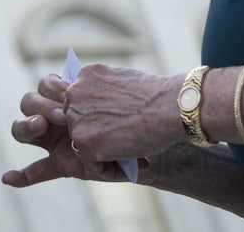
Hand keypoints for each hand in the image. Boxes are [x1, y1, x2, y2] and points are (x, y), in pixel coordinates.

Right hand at [1, 73, 135, 186]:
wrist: (154, 137)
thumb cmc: (138, 113)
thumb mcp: (116, 99)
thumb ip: (92, 91)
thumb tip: (78, 79)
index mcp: (69, 94)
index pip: (48, 85)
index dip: (52, 88)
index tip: (64, 90)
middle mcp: (57, 116)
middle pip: (30, 101)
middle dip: (40, 105)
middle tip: (61, 114)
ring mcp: (56, 141)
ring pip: (24, 129)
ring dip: (28, 126)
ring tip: (40, 127)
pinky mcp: (62, 164)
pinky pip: (37, 170)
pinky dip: (21, 176)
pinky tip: (9, 178)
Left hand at [63, 64, 180, 161]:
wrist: (169, 107)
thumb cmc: (155, 95)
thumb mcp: (122, 79)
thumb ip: (104, 89)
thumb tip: (101, 104)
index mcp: (85, 75)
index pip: (80, 101)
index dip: (96, 116)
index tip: (112, 125)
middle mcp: (74, 93)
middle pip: (77, 121)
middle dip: (94, 133)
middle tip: (116, 144)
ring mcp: (76, 117)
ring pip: (82, 142)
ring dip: (99, 152)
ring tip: (121, 160)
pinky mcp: (84, 141)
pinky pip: (90, 163)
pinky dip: (106, 169)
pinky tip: (124, 168)